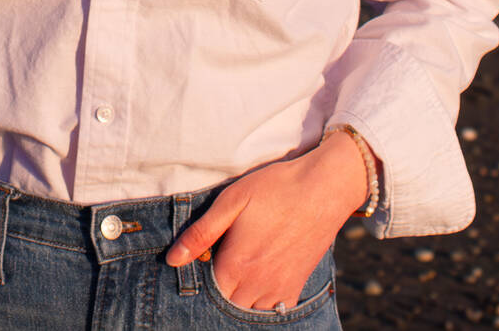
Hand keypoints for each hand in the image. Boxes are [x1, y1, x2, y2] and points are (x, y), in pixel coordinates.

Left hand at [165, 131, 368, 311]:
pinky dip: (262, 302)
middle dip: (218, 290)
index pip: (206, 292)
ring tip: (238, 272)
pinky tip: (258, 281)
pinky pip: (274, 309)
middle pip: (227, 304)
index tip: (200, 261)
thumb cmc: (276, 188)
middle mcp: (257, 284)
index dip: (198, 280)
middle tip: (219, 263)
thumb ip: (201, 233)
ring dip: (239, 297)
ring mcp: (279, 288)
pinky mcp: (297, 285)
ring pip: (249, 309)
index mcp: (236, 265)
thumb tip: (172, 259)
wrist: (325, 188)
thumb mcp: (232, 201)